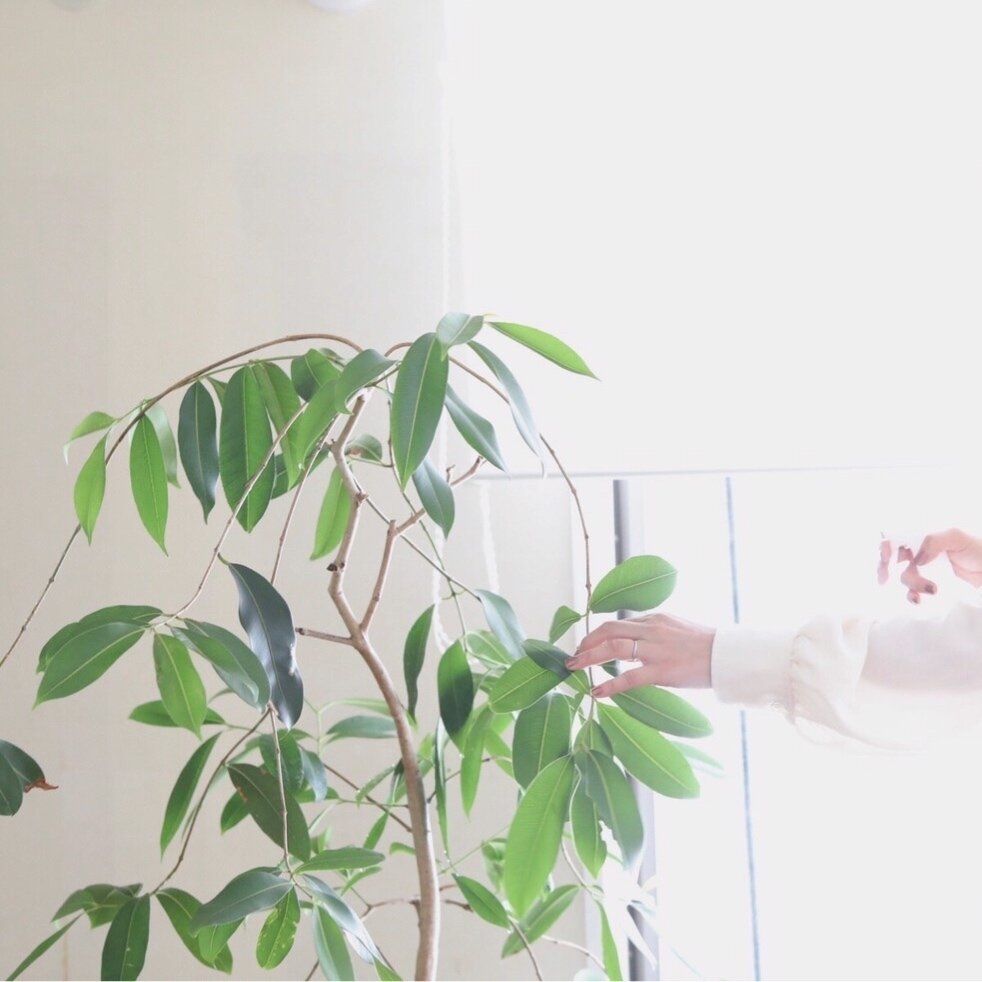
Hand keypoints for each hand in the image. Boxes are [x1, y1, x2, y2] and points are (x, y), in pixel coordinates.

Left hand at [565, 613, 714, 697]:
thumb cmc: (705, 645)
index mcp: (655, 618)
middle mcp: (652, 629)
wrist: (728, 656)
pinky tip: (597, 692)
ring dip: (589, 658)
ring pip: (613, 649)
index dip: (597, 634)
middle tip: (573, 656)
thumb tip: (634, 641)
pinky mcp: (662, 671)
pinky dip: (609, 684)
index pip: (618, 623)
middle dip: (586, 643)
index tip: (586, 644)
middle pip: (608, 630)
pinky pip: (629, 677)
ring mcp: (656, 650)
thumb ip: (654, 632)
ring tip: (574, 668)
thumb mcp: (677, 628)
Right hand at [878, 527, 981, 603]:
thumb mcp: (956, 536)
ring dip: (910, 585)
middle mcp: (916, 553)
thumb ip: (933, 541)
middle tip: (888, 580)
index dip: (883, 548)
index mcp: (919, 537)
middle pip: (891, 561)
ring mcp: (921, 571)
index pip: (892, 539)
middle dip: (889, 571)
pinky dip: (911, 597)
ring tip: (933, 589)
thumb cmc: (976, 548)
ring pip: (901, 578)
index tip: (886, 558)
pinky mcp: (927, 587)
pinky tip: (919, 600)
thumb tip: (916, 560)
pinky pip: (911, 593)